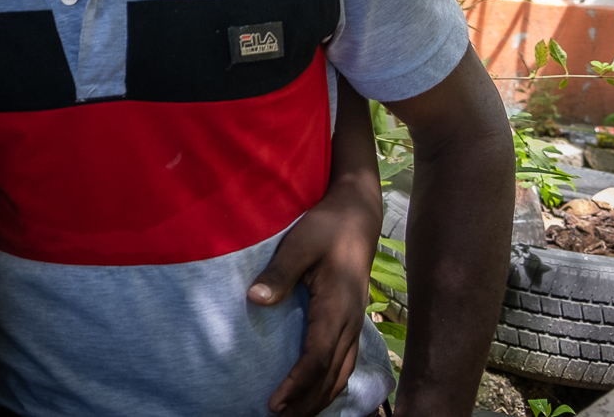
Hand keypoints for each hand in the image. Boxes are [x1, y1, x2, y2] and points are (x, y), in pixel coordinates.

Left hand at [251, 175, 380, 415]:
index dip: (297, 384)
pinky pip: (345, 363)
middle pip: (331, 375)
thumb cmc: (326, 227)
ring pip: (342, 373)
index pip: (318, 357)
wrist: (357, 216)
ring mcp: (355, 323)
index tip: (275, 403)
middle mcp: (350, 321)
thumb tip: (256, 299)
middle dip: (306, 402)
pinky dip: (331, 384)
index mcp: (336, 307)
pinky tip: (317, 392)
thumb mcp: (299, 242)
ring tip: (294, 415)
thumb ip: (279, 271)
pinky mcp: (352, 321)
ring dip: (319, 398)